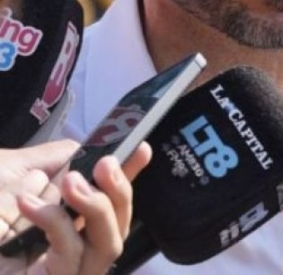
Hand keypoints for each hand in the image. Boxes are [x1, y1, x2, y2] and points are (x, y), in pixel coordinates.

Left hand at [0, 140, 151, 274]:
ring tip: (72, 181)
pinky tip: (28, 202)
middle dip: (120, 191)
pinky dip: (56, 223)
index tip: (141, 148)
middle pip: (119, 226)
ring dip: (97, 207)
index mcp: (64, 222)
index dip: (129, 175)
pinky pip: (71, 256)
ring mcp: (65, 270)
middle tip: (106, 164)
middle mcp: (69, 247)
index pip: (110, 201)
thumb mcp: (11, 171)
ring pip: (109, 245)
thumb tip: (84, 149)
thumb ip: (49, 160)